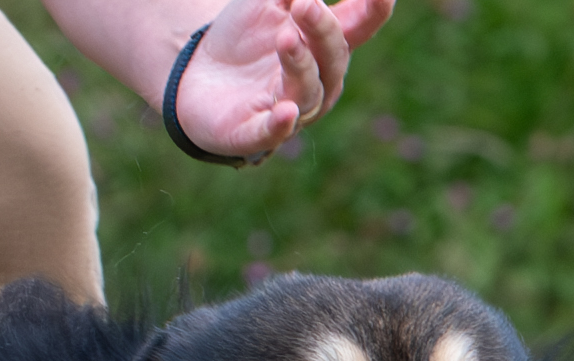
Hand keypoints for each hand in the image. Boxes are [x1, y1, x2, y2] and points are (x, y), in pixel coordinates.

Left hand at [169, 0, 394, 160]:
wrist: (197, 78)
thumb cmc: (244, 38)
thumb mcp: (266, 2)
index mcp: (325, 46)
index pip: (359, 26)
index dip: (375, 9)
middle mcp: (319, 81)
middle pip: (332, 57)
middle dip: (322, 31)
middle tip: (306, 4)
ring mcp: (292, 110)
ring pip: (307, 91)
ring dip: (300, 65)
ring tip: (286, 38)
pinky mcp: (256, 134)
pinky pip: (272, 132)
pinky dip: (280, 125)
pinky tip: (285, 113)